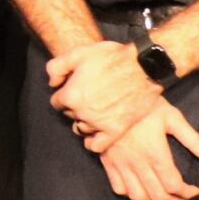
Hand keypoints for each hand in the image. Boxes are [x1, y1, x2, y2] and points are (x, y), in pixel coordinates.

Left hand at [47, 42, 162, 143]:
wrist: (145, 66)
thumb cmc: (112, 57)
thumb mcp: (78, 53)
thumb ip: (56, 67)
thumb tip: (53, 84)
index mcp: (71, 95)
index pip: (57, 102)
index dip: (65, 93)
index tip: (77, 88)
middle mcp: (82, 112)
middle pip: (70, 114)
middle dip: (75, 106)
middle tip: (90, 95)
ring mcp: (99, 123)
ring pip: (81, 128)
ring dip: (85, 121)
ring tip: (96, 110)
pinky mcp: (116, 130)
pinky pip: (96, 146)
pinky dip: (93, 142)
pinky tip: (96, 132)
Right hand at [96, 99, 198, 199]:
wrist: (110, 96)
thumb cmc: (145, 106)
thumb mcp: (173, 118)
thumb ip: (194, 140)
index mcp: (155, 153)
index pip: (174, 185)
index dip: (187, 193)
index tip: (195, 190)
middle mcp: (137, 163)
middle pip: (157, 195)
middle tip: (183, 197)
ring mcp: (121, 164)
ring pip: (137, 195)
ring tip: (163, 196)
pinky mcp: (108, 162)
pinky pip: (119, 188)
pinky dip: (131, 194)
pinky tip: (140, 188)